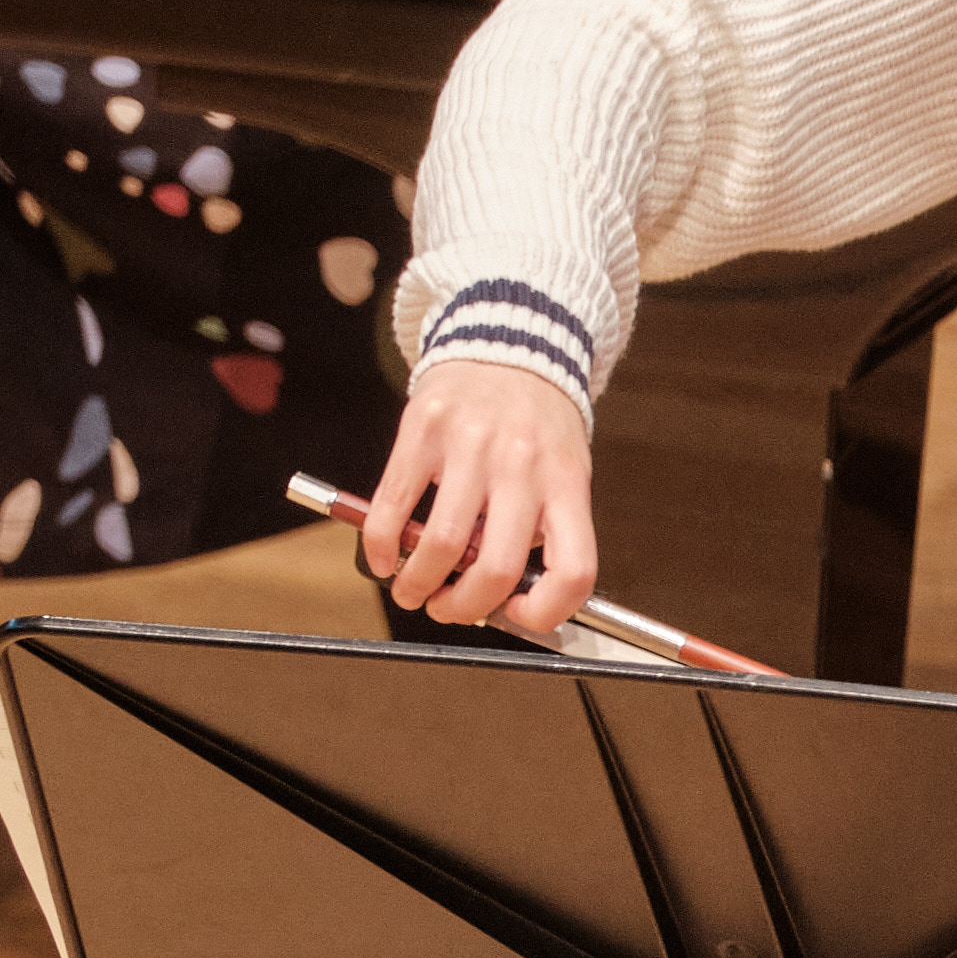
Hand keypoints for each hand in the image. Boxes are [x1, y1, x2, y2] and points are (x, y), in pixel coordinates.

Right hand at [361, 362, 597, 639]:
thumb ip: (541, 527)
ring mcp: (472, 446)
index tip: (518, 615)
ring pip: (440, 545)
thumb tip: (502, 597)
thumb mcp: (562, 471)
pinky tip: (386, 555)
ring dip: (418, 584)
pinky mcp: (424, 429)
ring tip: (412, 588)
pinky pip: (395, 506)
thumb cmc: (536, 421)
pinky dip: (383, 547)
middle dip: (464, 608)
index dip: (546, 611)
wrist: (510, 342)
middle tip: (448, 609)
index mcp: (567, 483)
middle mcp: (523, 466)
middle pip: (495, 569)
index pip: (573, 569)